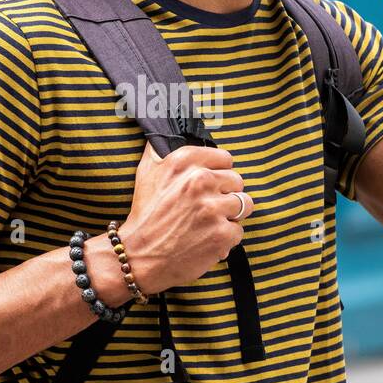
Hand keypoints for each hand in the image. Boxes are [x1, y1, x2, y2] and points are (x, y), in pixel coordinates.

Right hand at [119, 142, 253, 294]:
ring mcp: (212, 209)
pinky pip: (239, 231)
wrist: (138, 256)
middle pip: (237, 181)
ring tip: (208, 224)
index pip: (225, 158)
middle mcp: (200, 181)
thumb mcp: (147, 172)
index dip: (218, 174)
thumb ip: (161, 148)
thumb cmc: (145, 215)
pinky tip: (206, 240)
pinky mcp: (222, 234)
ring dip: (230, 216)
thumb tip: (167, 125)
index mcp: (184, 162)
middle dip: (225, 195)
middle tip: (205, 209)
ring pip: (244, 204)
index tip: (208, 186)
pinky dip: (226, 239)